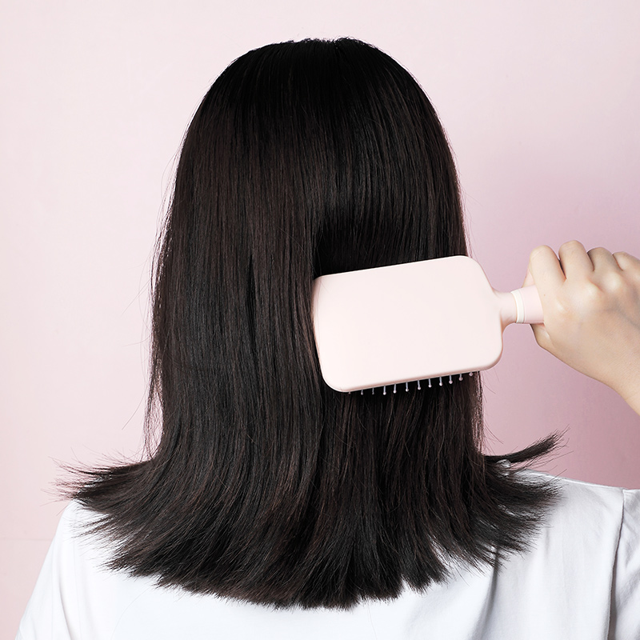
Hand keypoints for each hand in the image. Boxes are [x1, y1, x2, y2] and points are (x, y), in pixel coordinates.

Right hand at [522, 241, 639, 413]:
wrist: (639, 366)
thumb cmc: (597, 357)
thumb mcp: (551, 341)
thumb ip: (535, 311)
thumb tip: (530, 287)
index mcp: (560, 305)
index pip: (540, 255)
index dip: (541, 264)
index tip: (547, 274)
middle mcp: (587, 289)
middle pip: (569, 248)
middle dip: (568, 262)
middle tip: (573, 281)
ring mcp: (617, 281)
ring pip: (596, 252)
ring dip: (594, 267)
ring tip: (599, 290)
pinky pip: (620, 257)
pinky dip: (617, 269)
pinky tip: (617, 290)